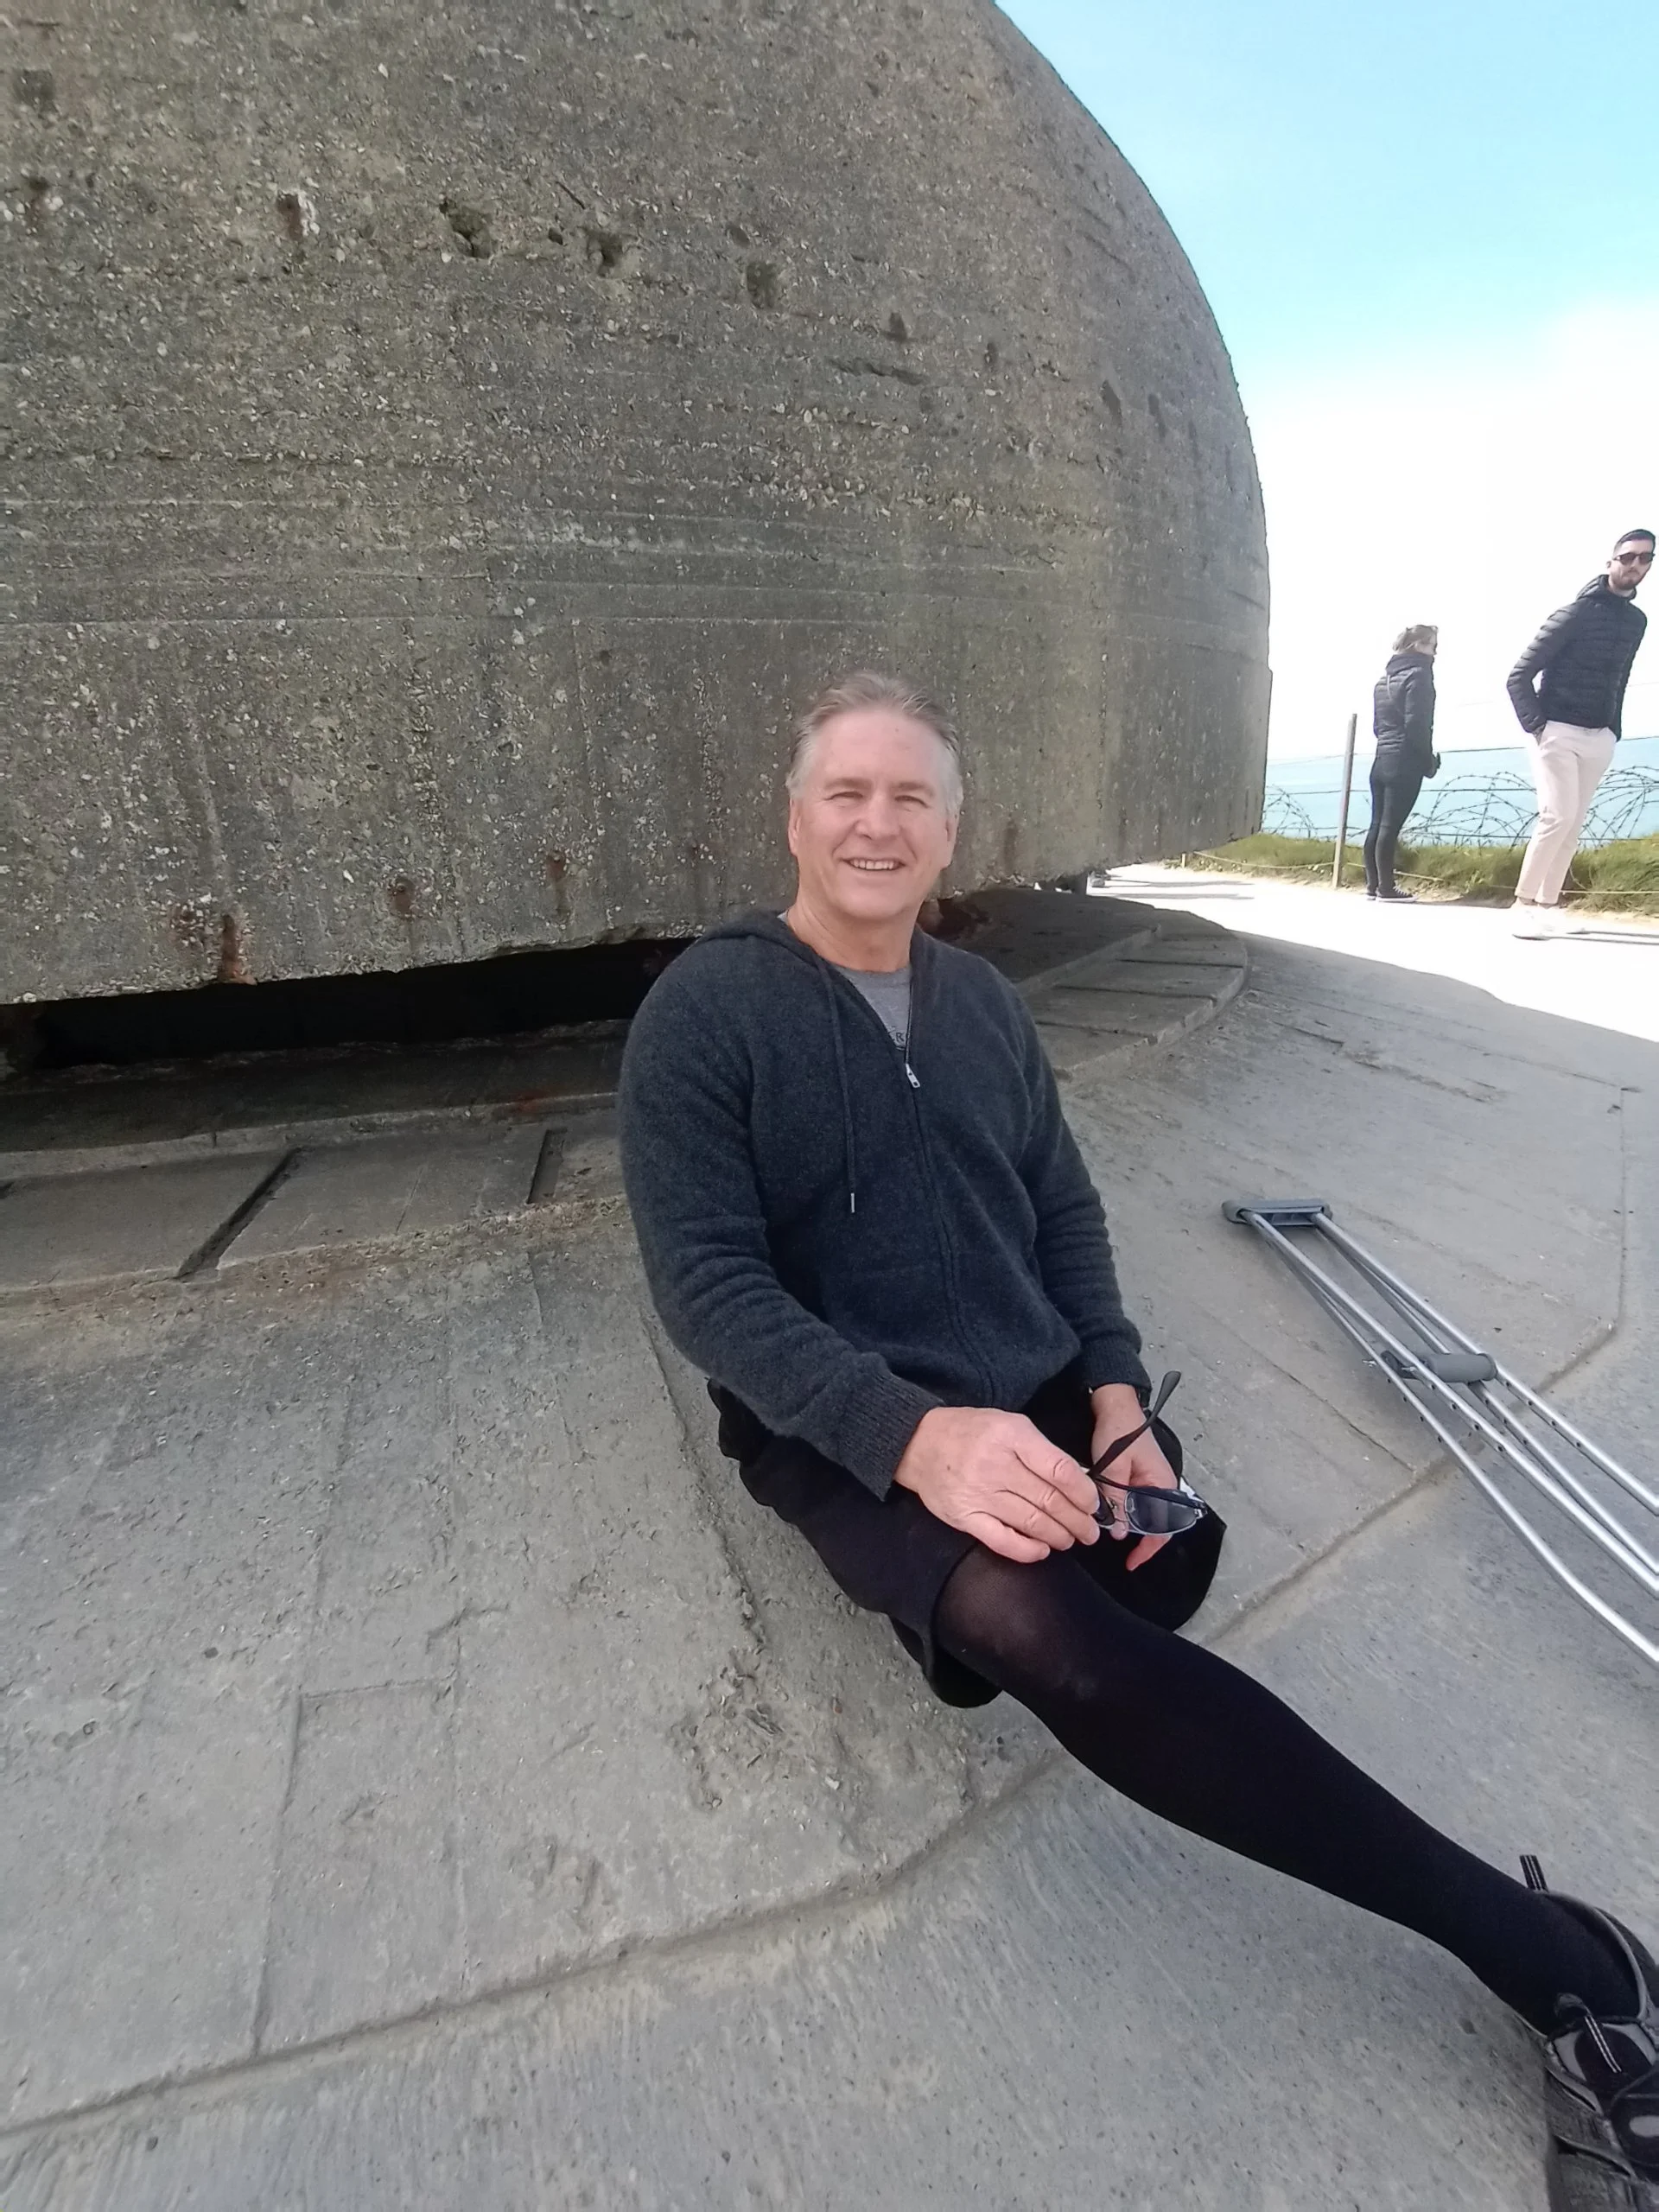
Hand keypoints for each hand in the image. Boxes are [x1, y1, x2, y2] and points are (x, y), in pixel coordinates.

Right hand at [893, 1406, 1100, 1563]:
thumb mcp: (1009, 1424)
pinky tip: (1042, 1550)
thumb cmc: (971, 1431)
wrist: (919, 1443)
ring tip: (1071, 1539)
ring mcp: (978, 1494)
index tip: (1094, 1504)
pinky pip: (1002, 1541)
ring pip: (1031, 1522)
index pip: (1059, 1469)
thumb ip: (1041, 1450)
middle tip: (1091, 1532)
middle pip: (1049, 1500)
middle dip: (1078, 1521)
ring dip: (1059, 1536)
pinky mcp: (964, 1518)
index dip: (1084, 1492)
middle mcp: (996, 1465)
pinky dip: (1027, 1550)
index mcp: (1011, 1436)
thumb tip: (1077, 1482)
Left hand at [1090, 1383, 1177, 1571]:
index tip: (1132, 1562)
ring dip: (1132, 1526)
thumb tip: (1117, 1532)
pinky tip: (1113, 1518)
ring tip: (1114, 1537)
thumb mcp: (1113, 1467)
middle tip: (1123, 1555)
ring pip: (1146, 1515)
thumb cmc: (1118, 1431)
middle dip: (1141, 1541)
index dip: (1149, 1548)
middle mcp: (1163, 1486)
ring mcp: (1153, 1482)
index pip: (1163, 1527)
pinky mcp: (1142, 1478)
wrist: (1116, 1406)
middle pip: (1157, 1524)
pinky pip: (1139, 1503)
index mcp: (1163, 1484)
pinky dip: (1128, 1513)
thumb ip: (1116, 1499)